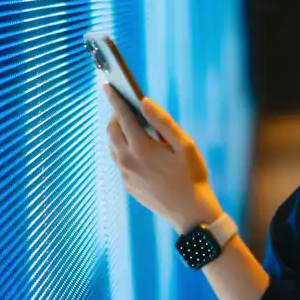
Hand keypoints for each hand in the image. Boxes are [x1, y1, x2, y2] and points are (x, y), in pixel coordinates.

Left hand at [104, 84, 222, 232]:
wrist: (191, 213)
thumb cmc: (192, 175)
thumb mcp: (184, 144)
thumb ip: (162, 121)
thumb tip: (144, 101)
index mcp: (141, 147)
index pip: (123, 116)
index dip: (115, 99)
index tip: (107, 85)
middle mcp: (128, 161)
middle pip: (113, 131)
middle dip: (116, 115)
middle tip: (127, 106)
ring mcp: (126, 175)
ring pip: (113, 147)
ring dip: (119, 132)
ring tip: (132, 124)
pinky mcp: (129, 185)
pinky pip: (120, 161)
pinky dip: (124, 148)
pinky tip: (138, 147)